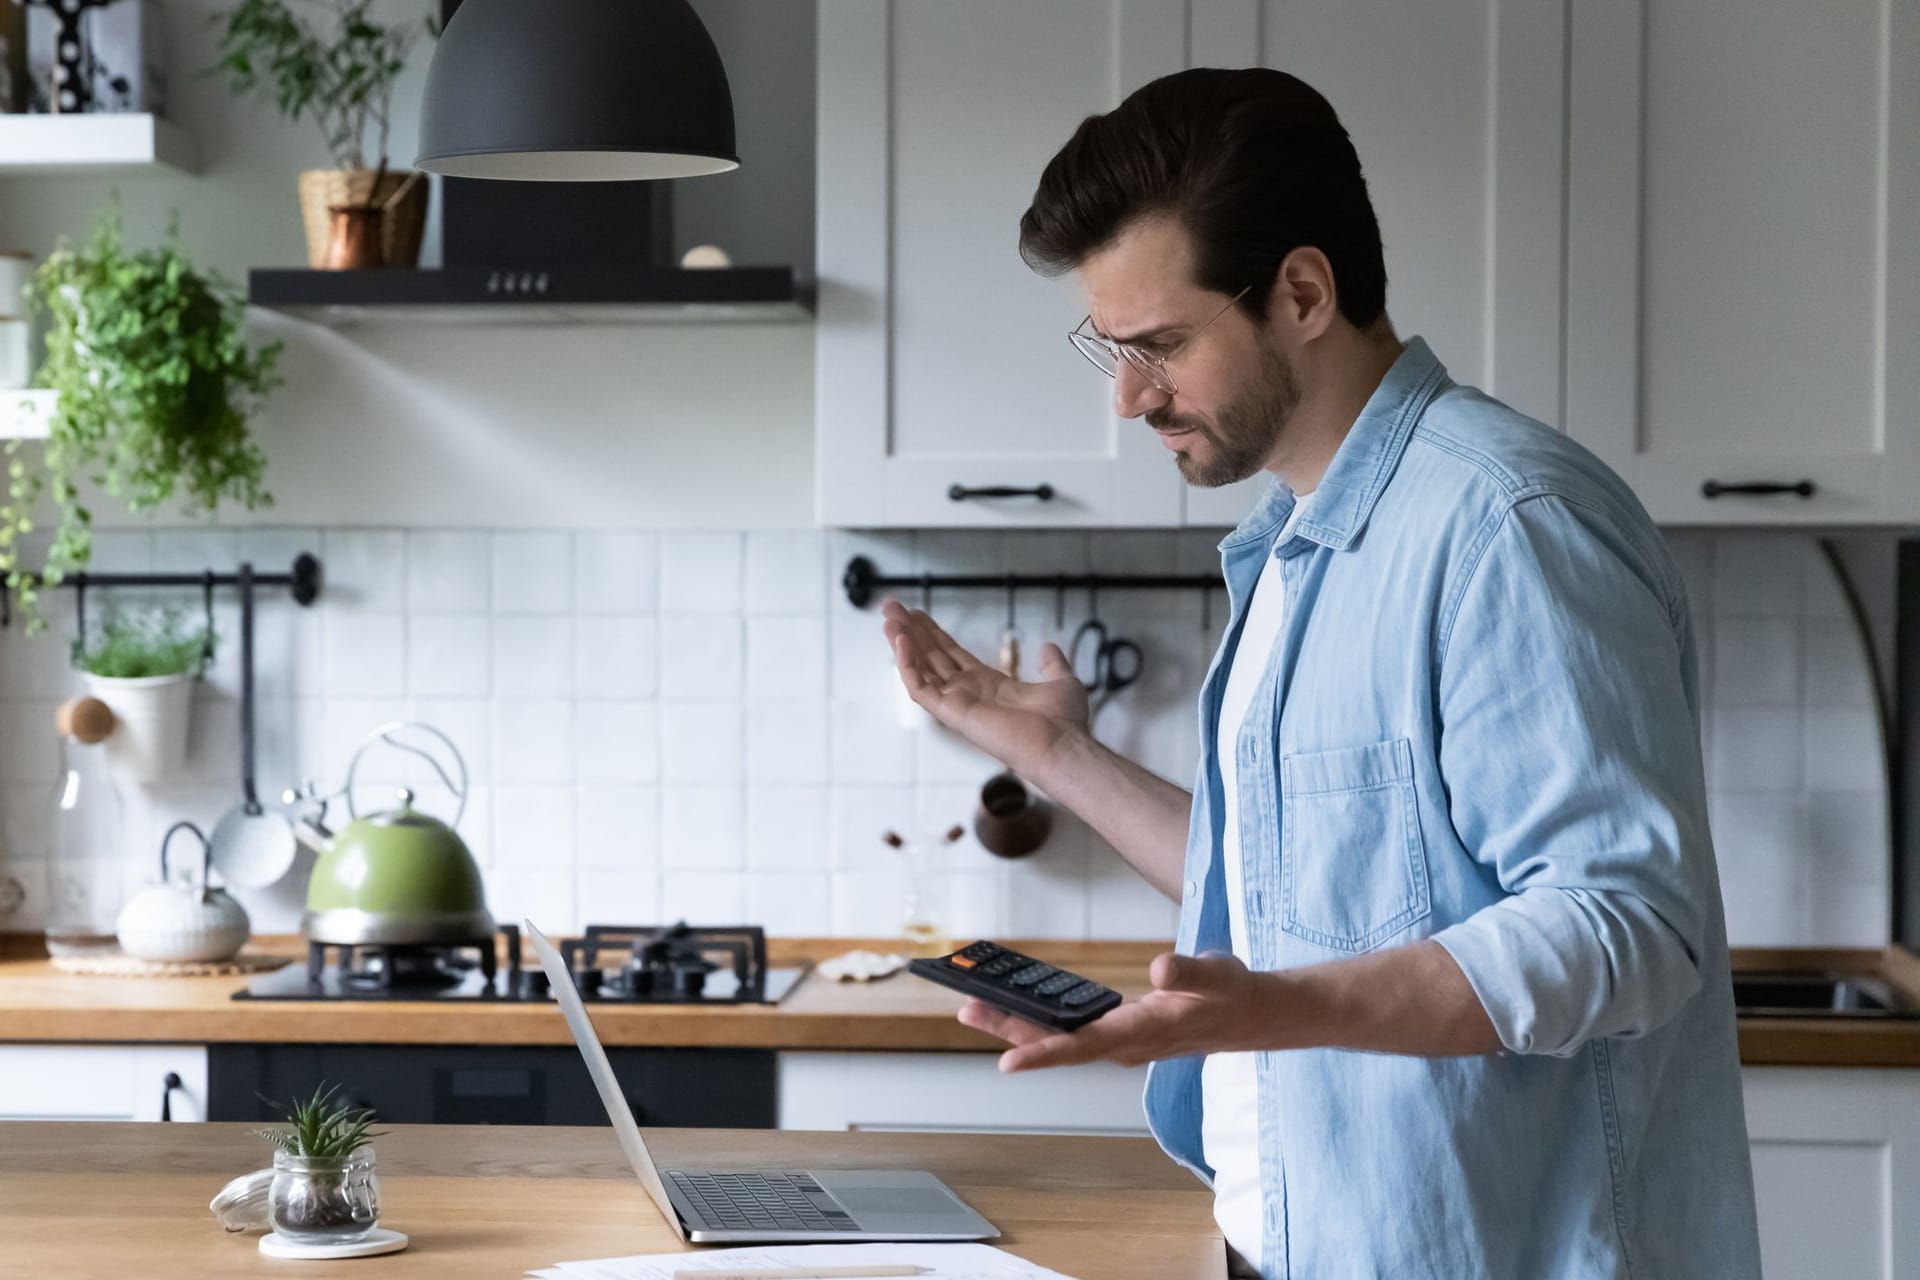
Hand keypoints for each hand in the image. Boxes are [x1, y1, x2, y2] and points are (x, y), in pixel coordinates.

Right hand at [881, 599, 1088, 776]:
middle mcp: (969, 694)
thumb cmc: (1064, 721)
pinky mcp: (951, 714)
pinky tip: (902, 641)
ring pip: (920, 670)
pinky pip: (920, 688)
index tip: (917, 614)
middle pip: (931, 658)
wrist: (1062, 743)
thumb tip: (1049, 647)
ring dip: (902, 644)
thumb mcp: (1062, 681)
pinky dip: (907, 665)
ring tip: (888, 618)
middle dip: (911, 632)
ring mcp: (958, 704)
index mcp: (989, 685)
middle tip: (891, 607)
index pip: (952, 655)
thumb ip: (1052, 663)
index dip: (934, 634)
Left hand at [958, 952, 1274, 1072]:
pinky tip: (1017, 1003)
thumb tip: (1159, 969)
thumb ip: (1190, 973)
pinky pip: (1070, 1029)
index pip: (1084, 1047)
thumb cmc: (1231, 994)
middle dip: (1010, 1029)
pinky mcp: (1117, 1032)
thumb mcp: (1218, 976)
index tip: (1005, 1062)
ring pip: (1059, 1038)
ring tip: (974, 1006)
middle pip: (1058, 1042)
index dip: (1043, 1054)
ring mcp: (1118, 1040)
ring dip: (1017, 1024)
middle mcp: (1123, 1043)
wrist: (1249, 1015)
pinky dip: (1040, 1017)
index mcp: (1142, 1032)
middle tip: (966, 1009)